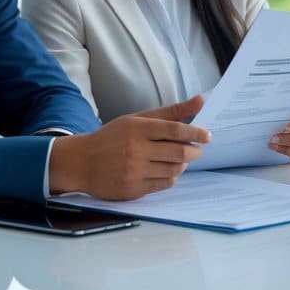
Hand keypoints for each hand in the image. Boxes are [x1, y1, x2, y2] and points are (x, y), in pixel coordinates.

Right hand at [49, 96, 210, 199]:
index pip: (175, 130)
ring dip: (182, 164)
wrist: (81, 162)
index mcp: (137, 128)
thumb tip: (201, 99)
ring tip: (179, 158)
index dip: (195, 133)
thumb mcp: (137, 119)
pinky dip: (172, 177)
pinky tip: (166, 170)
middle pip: (179, 152)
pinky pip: (164, 184)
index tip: (207, 135)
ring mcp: (134, 171)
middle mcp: (136, 150)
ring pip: (174, 170)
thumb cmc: (112, 137)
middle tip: (197, 149)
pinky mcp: (133, 189)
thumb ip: (170, 111)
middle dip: (194, 151)